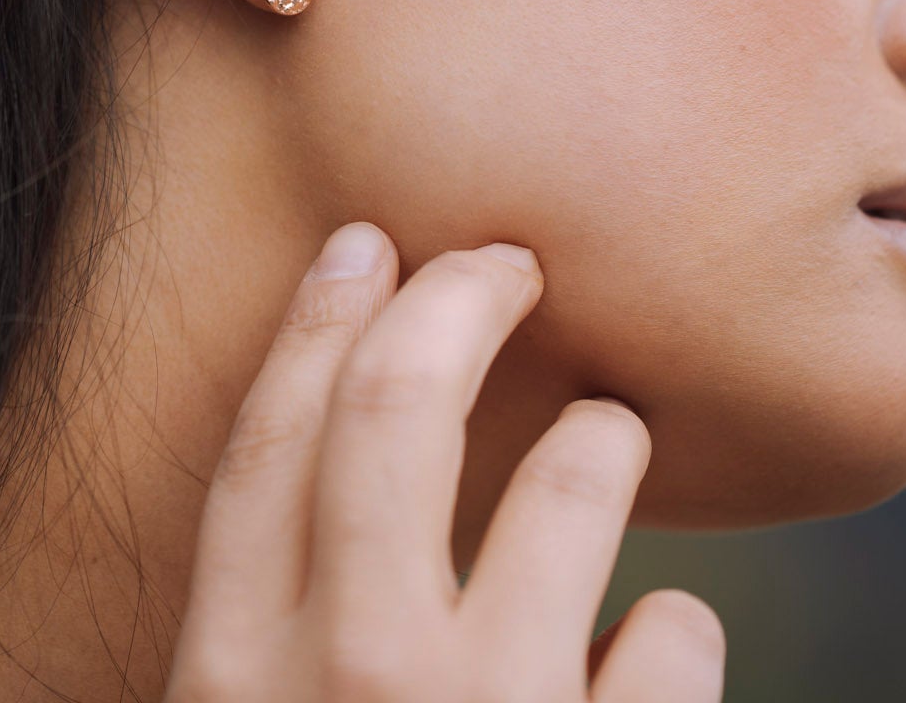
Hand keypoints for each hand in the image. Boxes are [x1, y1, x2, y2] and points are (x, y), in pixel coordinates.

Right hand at [164, 221, 724, 701]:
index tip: (364, 246)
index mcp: (231, 679)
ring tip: (607, 436)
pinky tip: (645, 656)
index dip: (317, 325)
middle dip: (461, 299)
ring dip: (600, 436)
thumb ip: (277, 642)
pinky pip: (674, 629)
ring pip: (570, 478)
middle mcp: (351, 677)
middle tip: (510, 264)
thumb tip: (345, 503)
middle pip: (397, 403)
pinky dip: (670, 631)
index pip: (267, 446)